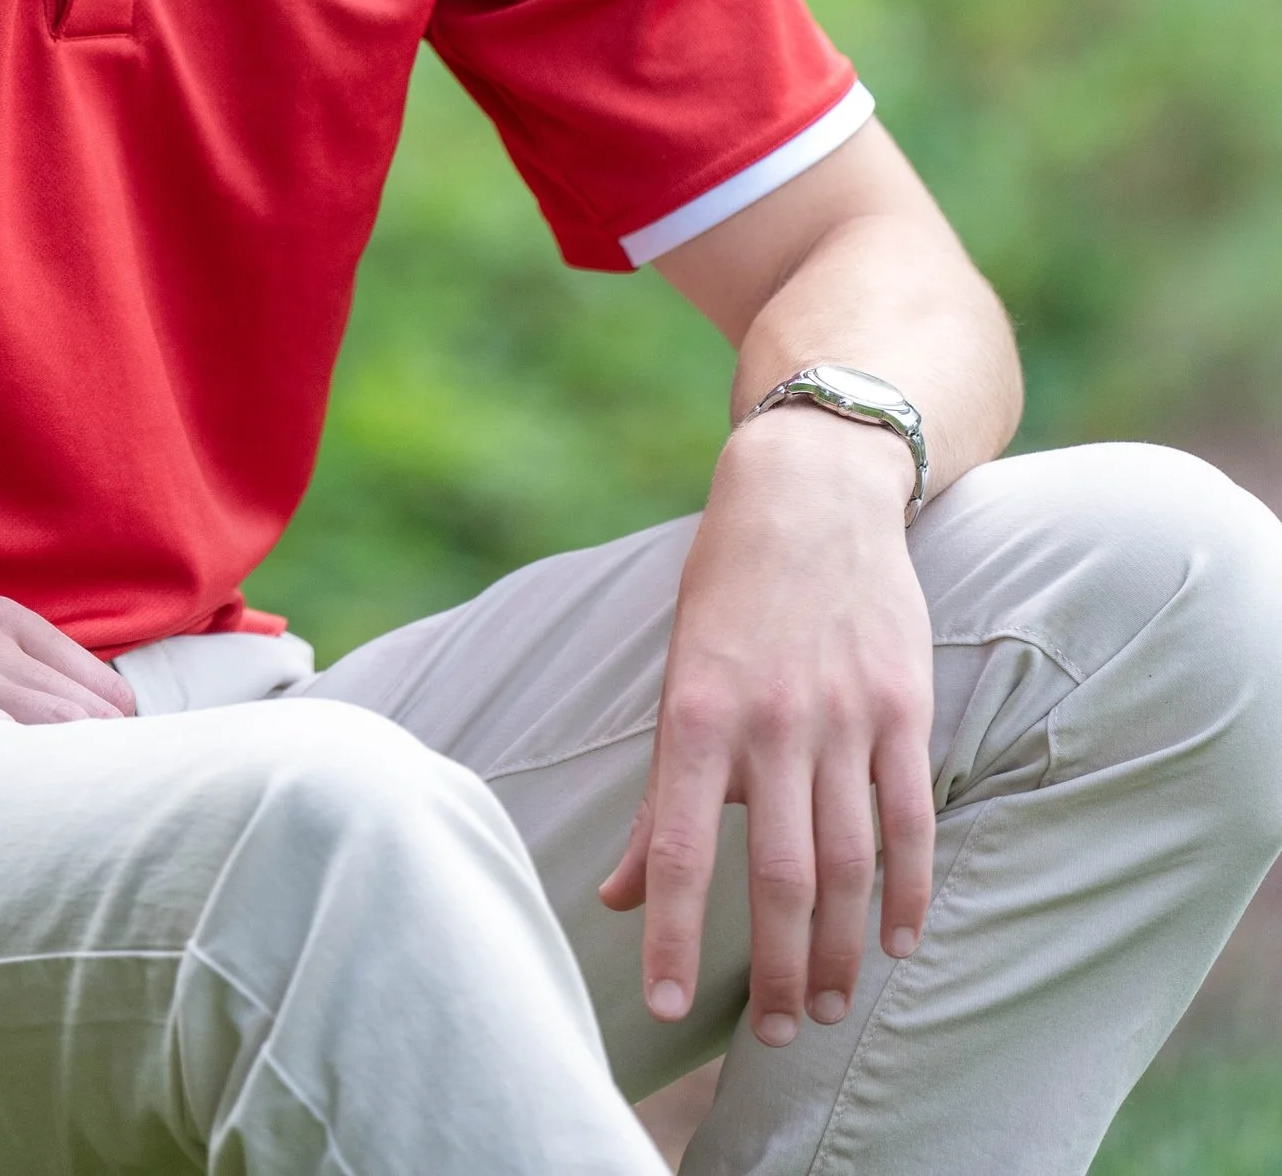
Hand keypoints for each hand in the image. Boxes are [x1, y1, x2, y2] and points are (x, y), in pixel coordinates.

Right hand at [0, 595, 136, 838]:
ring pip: (52, 729)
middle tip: (91, 839)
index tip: (105, 806)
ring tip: (60, 846)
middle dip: (102, 778)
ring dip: (67, 792)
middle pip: (91, 715)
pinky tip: (10, 828)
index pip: (109, 693)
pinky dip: (15, 787)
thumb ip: (33, 699)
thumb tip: (125, 753)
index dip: (115, 756)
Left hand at [597, 403, 935, 1044]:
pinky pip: (911, 817)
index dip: (674, 931)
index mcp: (698, 713)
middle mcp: (771, 721)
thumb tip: (617, 896)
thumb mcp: (677, 678)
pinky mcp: (903, 704)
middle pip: (782, 876)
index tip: (665, 1004)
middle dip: (780, 969)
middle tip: (780, 1035)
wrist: (808, 492)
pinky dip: (909, 890)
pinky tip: (899, 941)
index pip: (683, 847)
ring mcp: (844, 714)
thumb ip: (659, 798)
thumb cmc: (727, 594)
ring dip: (843, 949)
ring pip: (850, 861)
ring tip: (830, 1007)